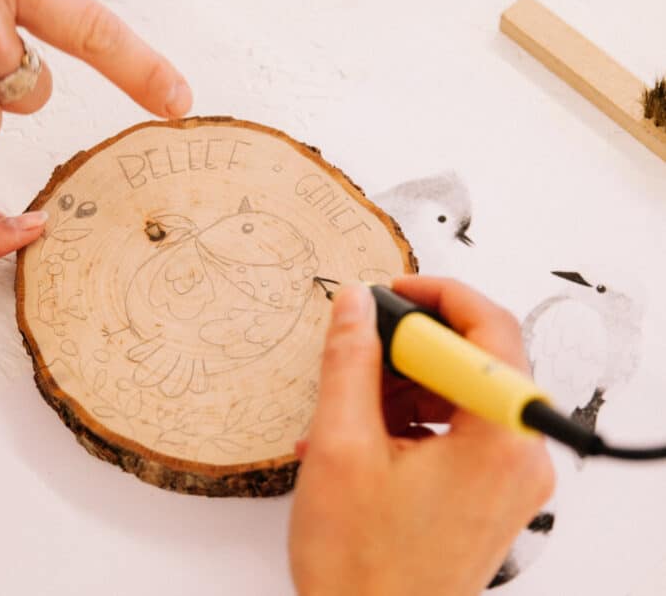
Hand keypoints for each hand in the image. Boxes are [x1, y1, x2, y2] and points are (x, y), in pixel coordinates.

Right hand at [289, 277, 554, 595]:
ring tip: (344, 412)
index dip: (437, 297)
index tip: (389, 292)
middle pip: (475, 364)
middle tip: (356, 352)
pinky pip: (455, 435)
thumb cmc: (362, 568)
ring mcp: (506, 483)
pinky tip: (357, 440)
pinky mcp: (487, 498)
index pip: (490, 331)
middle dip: (408, 352)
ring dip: (399, 392)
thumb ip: (349, 362)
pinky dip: (408, 425)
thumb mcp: (341, 447)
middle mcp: (519, 460)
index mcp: (499, 441)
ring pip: (459, 399)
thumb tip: (356, 306)